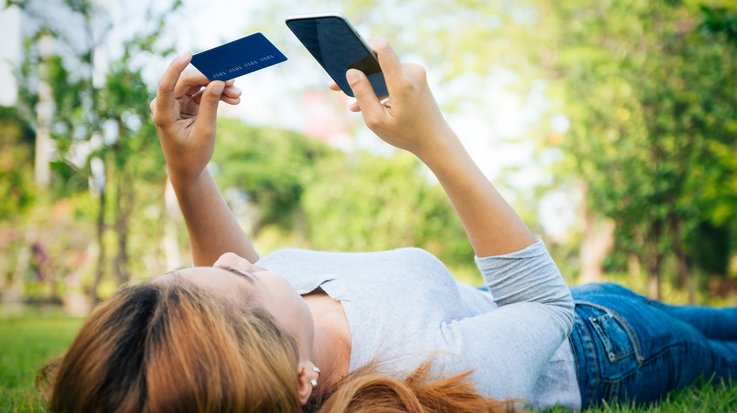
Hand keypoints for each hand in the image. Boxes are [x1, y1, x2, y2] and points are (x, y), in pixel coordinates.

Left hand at [150, 52, 241, 183]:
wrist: (188, 169)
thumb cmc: (192, 154)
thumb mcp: (205, 131)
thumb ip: (210, 105)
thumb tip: (218, 81)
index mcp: (163, 113)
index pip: (167, 84)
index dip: (176, 67)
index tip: (189, 54)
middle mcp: (167, 104)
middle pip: (188, 82)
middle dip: (212, 80)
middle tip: (233, 81)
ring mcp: (176, 103)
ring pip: (197, 86)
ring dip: (218, 88)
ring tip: (238, 94)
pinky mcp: (186, 105)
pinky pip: (202, 93)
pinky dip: (217, 95)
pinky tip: (233, 98)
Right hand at [329, 40, 453, 157]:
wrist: (435, 140)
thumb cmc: (406, 134)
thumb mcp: (377, 120)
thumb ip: (362, 94)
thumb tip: (351, 72)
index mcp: (402, 82)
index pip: (382, 48)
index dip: (363, 44)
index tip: (346, 51)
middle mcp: (411, 72)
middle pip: (378, 61)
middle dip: (357, 72)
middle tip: (336, 86)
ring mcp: (415, 74)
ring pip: (383, 70)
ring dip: (367, 83)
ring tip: (349, 100)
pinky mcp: (415, 78)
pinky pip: (391, 77)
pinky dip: (378, 87)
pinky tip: (364, 104)